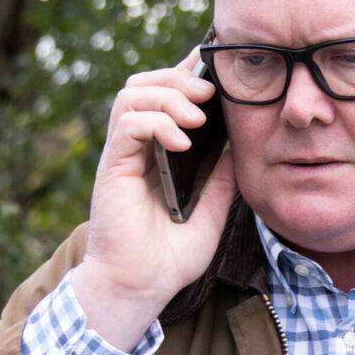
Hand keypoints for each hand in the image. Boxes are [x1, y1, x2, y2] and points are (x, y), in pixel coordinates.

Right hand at [70, 47, 237, 349]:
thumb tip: (242, 140)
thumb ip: (224, 174)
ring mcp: (122, 154)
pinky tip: (181, 143)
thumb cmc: (172, 255)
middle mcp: (137, 146)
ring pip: (133, 93)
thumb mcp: (214, 209)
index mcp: (159, 150)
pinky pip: (128, 125)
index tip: (220, 68)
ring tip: (198, 117)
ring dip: (170, 96)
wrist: (141, 287)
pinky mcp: (112, 167)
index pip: (169, 94)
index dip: (190, 72)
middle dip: (181, 76)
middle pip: (147, 81)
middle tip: (211, 91)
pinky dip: (157, 123)